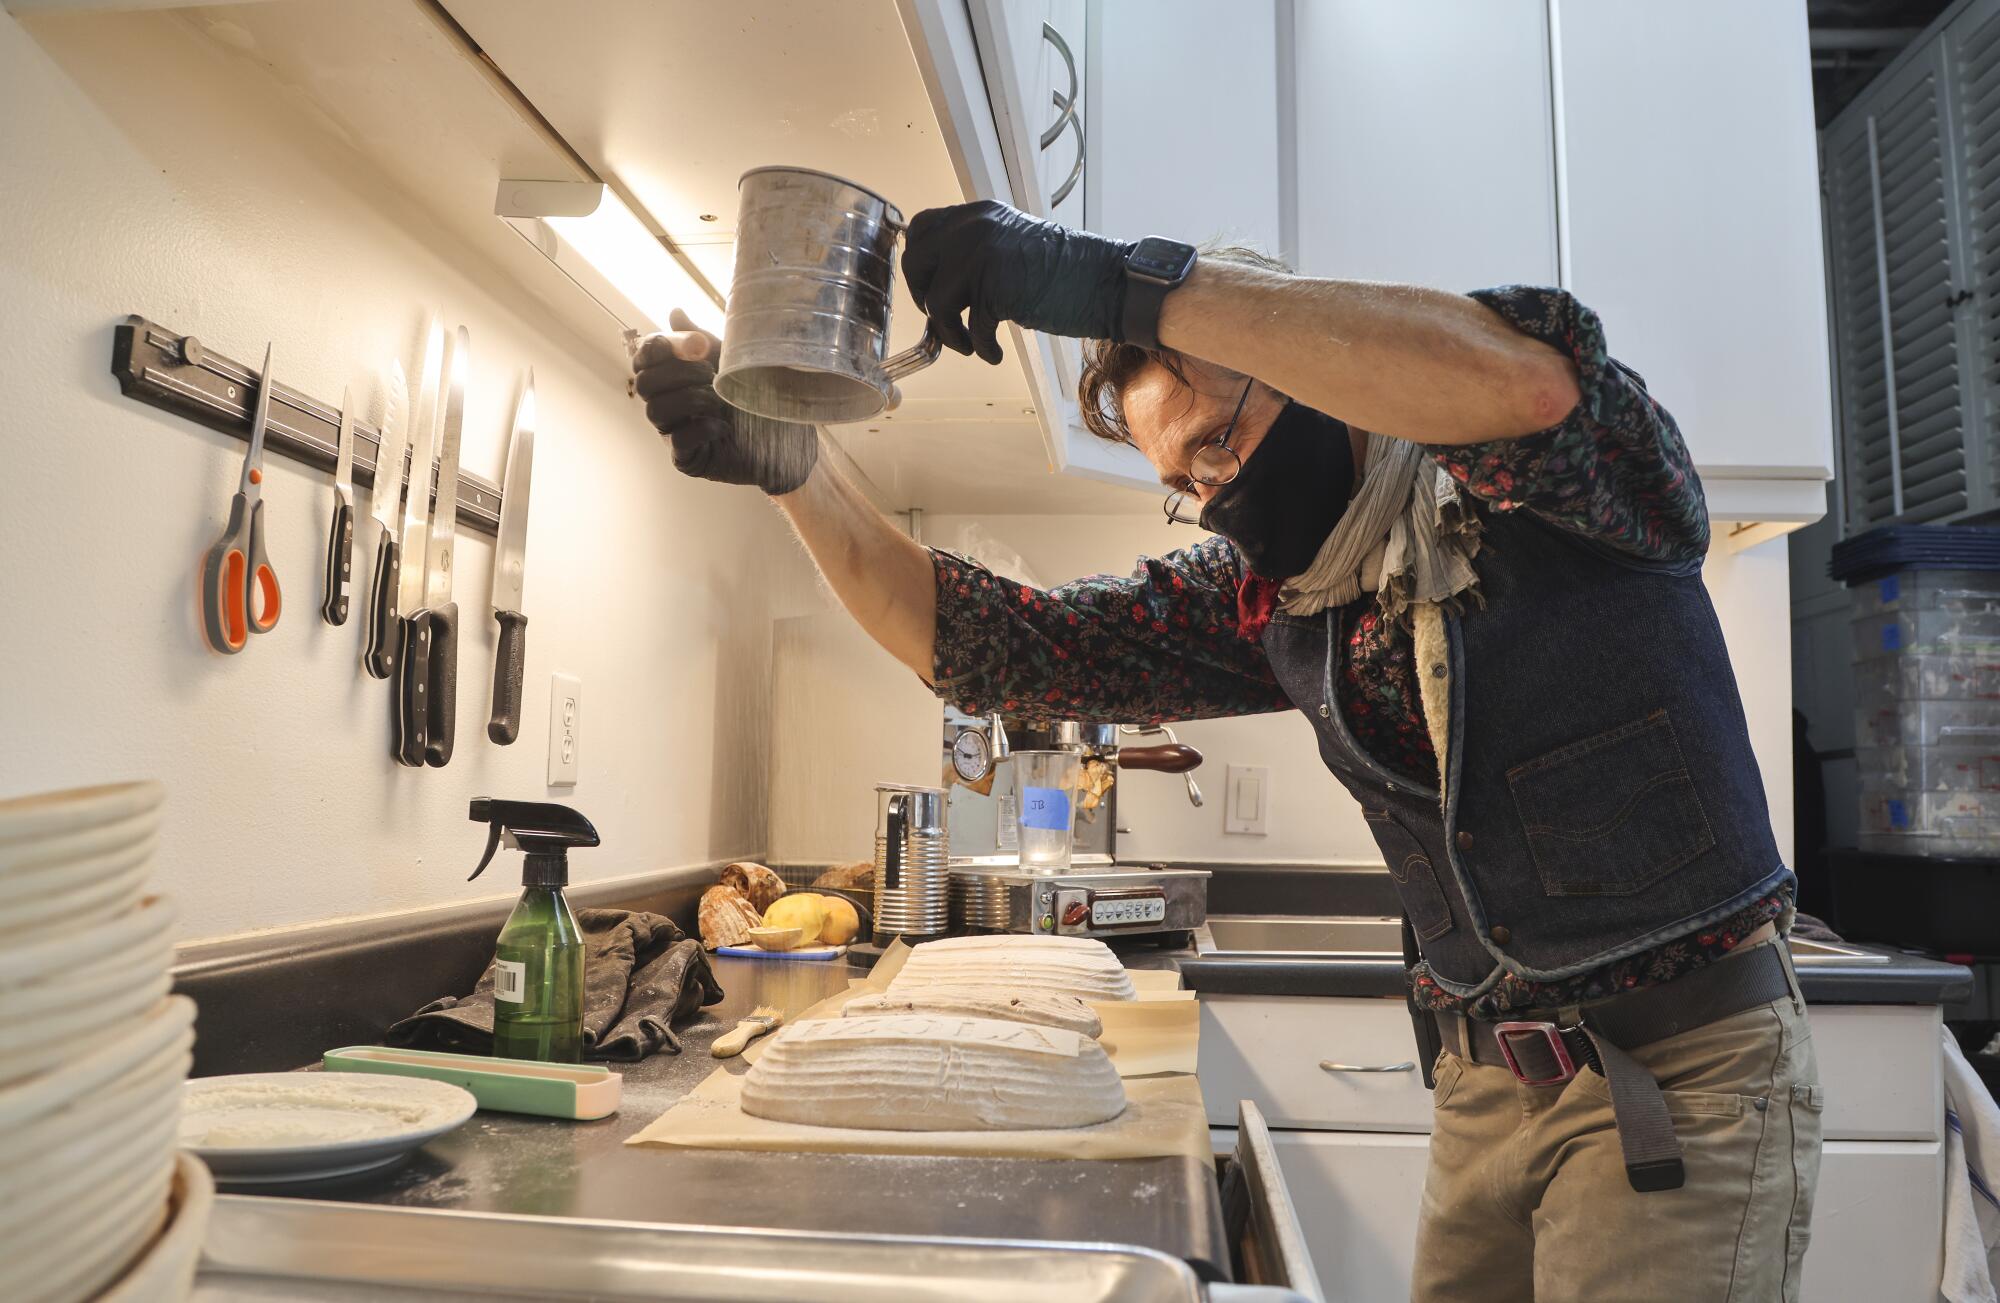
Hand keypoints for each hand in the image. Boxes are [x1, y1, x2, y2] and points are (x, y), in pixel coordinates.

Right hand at [631, 310, 818, 495]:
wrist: (790, 438)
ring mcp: (675, 433)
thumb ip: (702, 340)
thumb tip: (675, 313)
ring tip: (719, 401)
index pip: (644, 361)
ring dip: (690, 399)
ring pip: (656, 411)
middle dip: (677, 373)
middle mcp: (670, 404)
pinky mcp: (688, 458)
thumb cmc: (760, 396)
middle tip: (710, 374)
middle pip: (644, 383)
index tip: (682, 345)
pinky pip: (677, 440)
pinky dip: (700, 428)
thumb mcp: (733, 360)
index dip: (654, 349)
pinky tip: (722, 426)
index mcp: (676, 378)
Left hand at [901, 200, 1135, 362]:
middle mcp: (973, 227)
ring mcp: (980, 255)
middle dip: (923, 299)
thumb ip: (974, 253)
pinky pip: (968, 327)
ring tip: (970, 344)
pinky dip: (980, 347)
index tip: (929, 288)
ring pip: (934, 302)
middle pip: (916, 263)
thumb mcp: (1010, 246)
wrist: (1103, 281)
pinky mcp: (993, 287)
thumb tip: (937, 284)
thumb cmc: (1064, 272)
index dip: (919, 264)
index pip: (921, 228)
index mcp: (977, 213)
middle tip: (945, 320)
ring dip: (949, 333)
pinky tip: (994, 353)